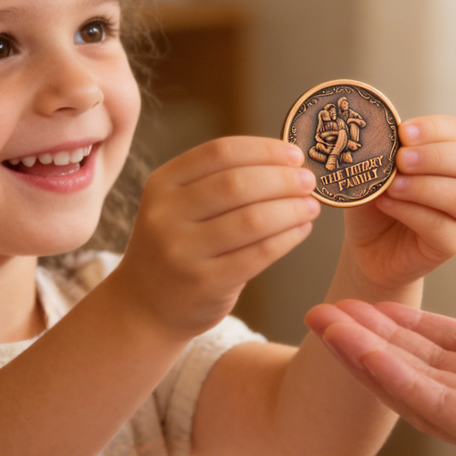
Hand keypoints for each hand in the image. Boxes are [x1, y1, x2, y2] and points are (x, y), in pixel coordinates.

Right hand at [113, 136, 319, 338]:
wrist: (144, 306)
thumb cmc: (177, 247)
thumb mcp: (179, 205)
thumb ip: (219, 181)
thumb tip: (286, 163)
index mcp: (162, 183)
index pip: (220, 152)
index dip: (264, 150)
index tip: (294, 154)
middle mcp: (167, 213)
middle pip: (238, 183)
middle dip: (283, 179)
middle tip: (309, 181)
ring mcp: (183, 250)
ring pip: (252, 218)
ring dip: (291, 208)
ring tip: (310, 206)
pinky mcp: (204, 282)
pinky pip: (258, 253)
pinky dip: (287, 237)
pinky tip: (301, 230)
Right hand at [305, 256, 455, 455]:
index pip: (446, 346)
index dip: (402, 324)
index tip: (360, 303)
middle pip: (420, 365)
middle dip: (369, 338)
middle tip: (320, 311)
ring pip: (416, 386)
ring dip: (366, 355)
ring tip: (322, 323)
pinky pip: (435, 406)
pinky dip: (391, 376)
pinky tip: (357, 348)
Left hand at [341, 115, 455, 292]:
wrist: (369, 245)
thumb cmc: (376, 201)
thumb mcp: (374, 173)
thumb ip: (381, 155)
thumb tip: (379, 140)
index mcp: (452, 152)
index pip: (454, 130)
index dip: (432, 129)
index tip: (403, 132)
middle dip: (433, 156)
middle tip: (400, 159)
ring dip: (422, 186)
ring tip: (391, 186)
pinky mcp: (454, 242)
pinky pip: (439, 225)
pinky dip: (410, 212)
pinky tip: (386, 205)